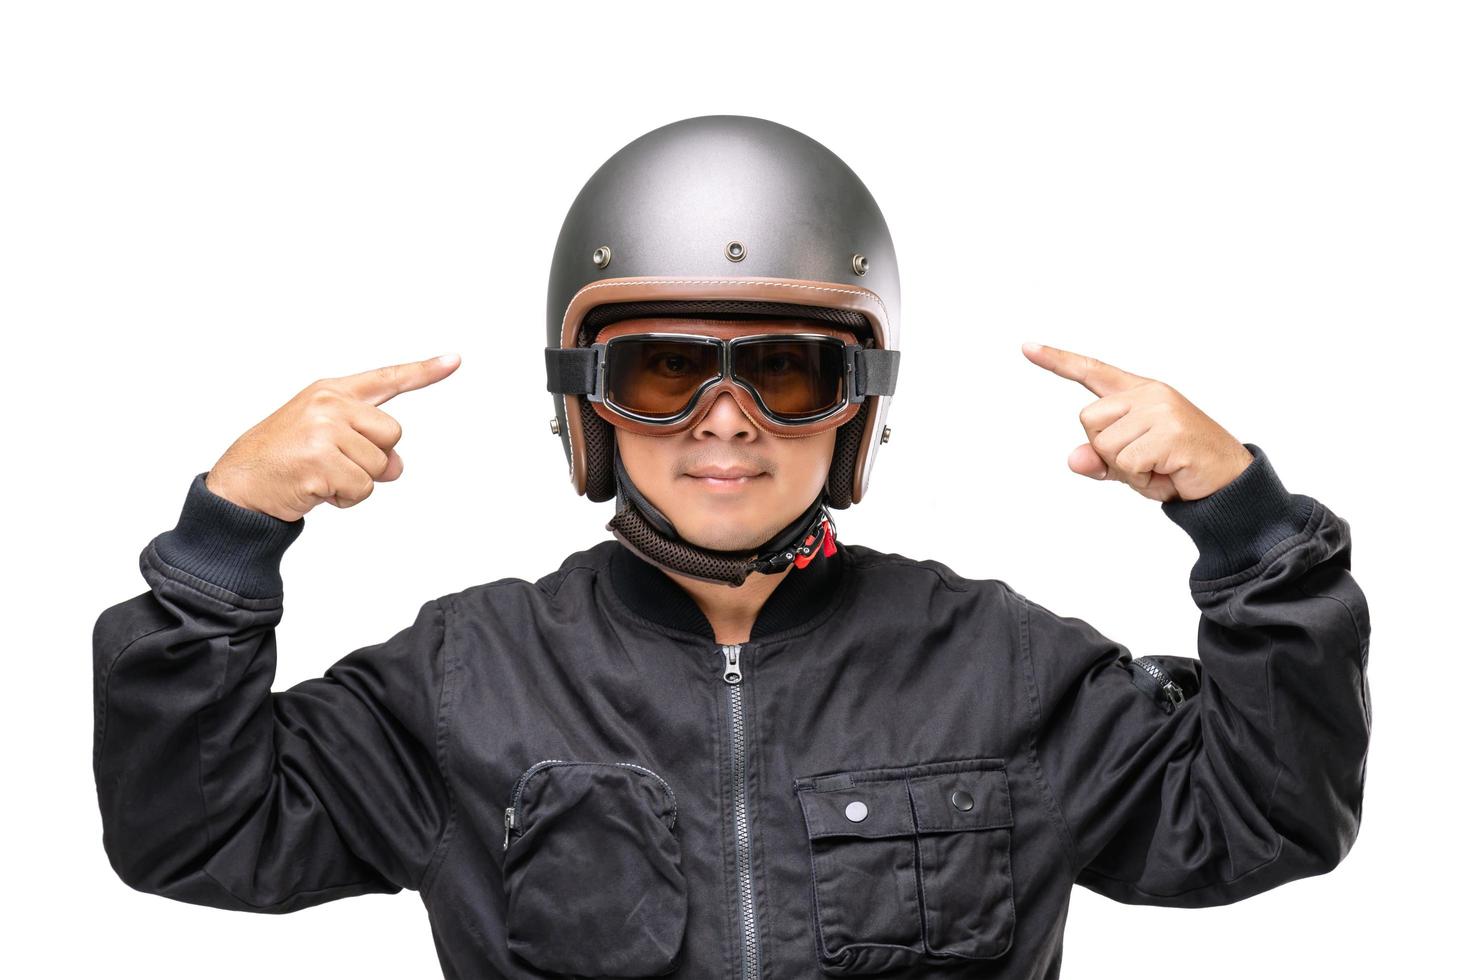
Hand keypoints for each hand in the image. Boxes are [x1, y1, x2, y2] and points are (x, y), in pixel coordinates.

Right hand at [204, 353, 461, 520]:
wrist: (239, 485)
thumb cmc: (283, 459)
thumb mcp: (325, 437)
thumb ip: (368, 441)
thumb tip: (397, 465)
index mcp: (331, 392)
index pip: (387, 378)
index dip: (425, 371)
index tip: (455, 360)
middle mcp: (329, 404)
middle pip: (393, 435)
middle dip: (372, 458)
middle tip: (335, 463)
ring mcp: (324, 431)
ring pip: (379, 467)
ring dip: (356, 483)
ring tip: (321, 477)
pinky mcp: (320, 462)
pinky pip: (362, 490)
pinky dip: (345, 499)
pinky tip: (316, 490)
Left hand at [1021, 343, 1252, 502]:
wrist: (1228, 482)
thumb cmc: (1177, 469)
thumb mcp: (1130, 466)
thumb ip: (1099, 459)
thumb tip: (1073, 459)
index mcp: (1138, 393)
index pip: (1092, 372)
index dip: (1057, 361)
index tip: (1026, 347)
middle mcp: (1149, 394)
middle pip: (1089, 421)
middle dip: (1107, 450)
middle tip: (1144, 460)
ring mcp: (1161, 409)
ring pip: (1106, 445)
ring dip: (1127, 469)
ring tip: (1158, 467)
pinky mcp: (1171, 431)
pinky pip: (1127, 462)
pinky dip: (1141, 479)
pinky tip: (1167, 473)